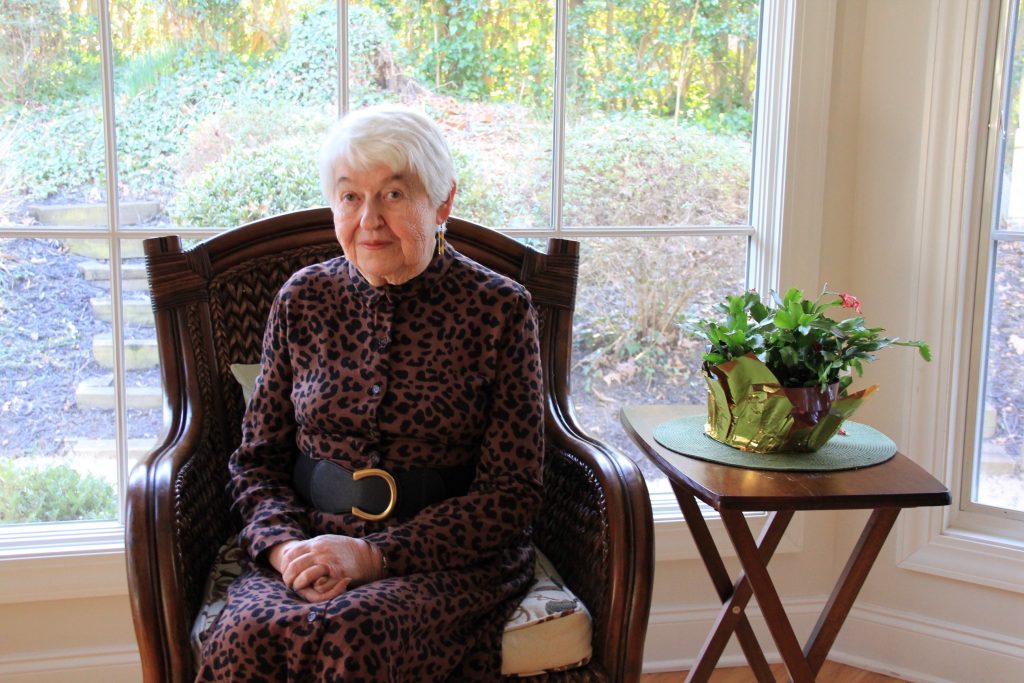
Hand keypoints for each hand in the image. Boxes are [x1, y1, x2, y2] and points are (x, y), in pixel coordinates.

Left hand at [267, 536, 382, 602]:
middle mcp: (320, 552)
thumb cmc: (343, 550)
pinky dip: (315, 590)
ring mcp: (329, 563)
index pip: (290, 554)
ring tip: (299, 588)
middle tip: (290, 584)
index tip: (285, 573)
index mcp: (315, 543)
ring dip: (299, 585)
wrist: (366, 555)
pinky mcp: (338, 575)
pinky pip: (320, 587)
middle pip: (293, 567)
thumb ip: (309, 547)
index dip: (284, 566)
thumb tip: (290, 551)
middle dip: (288, 578)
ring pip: (304, 577)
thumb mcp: (325, 542)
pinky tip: (316, 589)